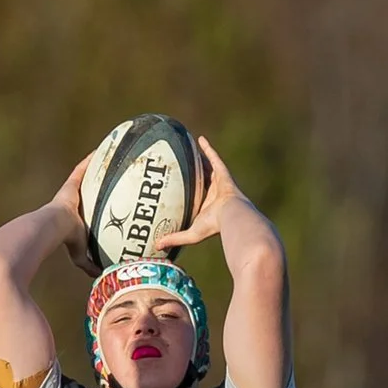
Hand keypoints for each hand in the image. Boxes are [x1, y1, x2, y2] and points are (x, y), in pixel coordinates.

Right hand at [50, 155, 99, 276]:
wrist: (52, 228)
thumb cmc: (65, 243)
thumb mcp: (80, 255)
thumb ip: (89, 264)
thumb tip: (101, 277)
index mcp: (72, 216)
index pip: (85, 208)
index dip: (93, 202)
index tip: (103, 197)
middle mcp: (71, 201)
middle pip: (87, 189)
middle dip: (97, 182)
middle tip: (111, 176)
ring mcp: (71, 191)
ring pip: (87, 176)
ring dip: (97, 166)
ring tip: (111, 157)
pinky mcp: (72, 183)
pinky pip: (84, 167)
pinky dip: (93, 159)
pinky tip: (104, 148)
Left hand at [154, 135, 248, 253]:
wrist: (233, 217)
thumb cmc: (215, 227)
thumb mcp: (191, 234)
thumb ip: (175, 238)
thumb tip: (155, 248)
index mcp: (206, 207)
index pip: (195, 198)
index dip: (188, 192)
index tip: (178, 187)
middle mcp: (213, 194)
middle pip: (201, 180)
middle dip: (193, 173)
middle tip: (181, 165)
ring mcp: (219, 183)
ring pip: (207, 168)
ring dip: (199, 160)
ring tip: (189, 149)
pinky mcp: (223, 174)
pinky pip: (215, 158)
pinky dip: (208, 149)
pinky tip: (199, 139)